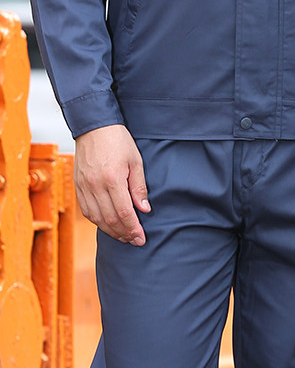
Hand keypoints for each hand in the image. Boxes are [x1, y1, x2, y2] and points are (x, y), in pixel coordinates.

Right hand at [74, 125, 150, 244]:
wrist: (94, 127)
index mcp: (112, 178)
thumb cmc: (118, 141)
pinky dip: (97, 221)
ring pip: (96, 218)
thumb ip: (139, 187)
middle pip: (109, 219)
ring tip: (123, 236)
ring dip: (110, 231)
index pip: (123, 212)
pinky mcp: (78, 186)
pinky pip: (86, 211)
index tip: (141, 238)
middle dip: (123, 233)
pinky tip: (107, 224)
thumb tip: (144, 209)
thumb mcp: (136, 161)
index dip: (133, 228)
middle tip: (135, 240)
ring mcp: (84, 186)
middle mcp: (95, 185)